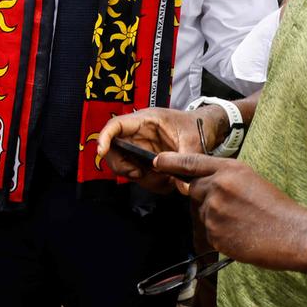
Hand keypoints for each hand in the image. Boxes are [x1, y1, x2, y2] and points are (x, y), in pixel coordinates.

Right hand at [97, 106, 226, 192]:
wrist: (205, 128)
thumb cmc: (196, 127)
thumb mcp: (193, 142)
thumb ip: (185, 161)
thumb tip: (180, 186)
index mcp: (146, 120)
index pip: (116, 125)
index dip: (104, 137)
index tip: (101, 151)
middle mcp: (138, 133)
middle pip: (113, 149)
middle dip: (121, 165)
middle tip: (137, 174)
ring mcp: (139, 147)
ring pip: (124, 164)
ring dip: (138, 176)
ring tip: (162, 179)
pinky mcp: (144, 159)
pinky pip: (137, 173)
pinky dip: (148, 181)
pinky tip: (165, 181)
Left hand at [155, 152, 306, 272]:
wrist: (293, 234)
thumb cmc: (277, 207)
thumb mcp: (250, 179)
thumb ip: (223, 178)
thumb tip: (203, 183)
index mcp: (229, 169)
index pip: (191, 162)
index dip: (171, 162)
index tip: (158, 161)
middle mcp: (217, 187)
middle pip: (193, 189)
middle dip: (205, 197)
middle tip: (231, 207)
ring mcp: (214, 211)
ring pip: (201, 213)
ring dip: (215, 218)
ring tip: (242, 222)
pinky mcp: (214, 234)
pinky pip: (209, 232)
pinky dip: (221, 234)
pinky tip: (241, 234)